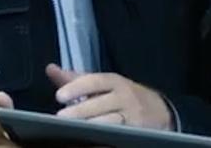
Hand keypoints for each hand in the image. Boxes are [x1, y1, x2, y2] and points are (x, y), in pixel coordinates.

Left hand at [47, 64, 174, 130]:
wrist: (160, 111)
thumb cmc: (123, 96)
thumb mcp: (104, 84)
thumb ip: (76, 80)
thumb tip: (50, 69)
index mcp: (114, 82)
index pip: (94, 81)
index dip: (77, 88)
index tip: (59, 96)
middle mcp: (125, 97)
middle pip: (100, 104)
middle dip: (80, 111)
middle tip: (60, 118)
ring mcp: (132, 116)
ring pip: (111, 122)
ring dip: (92, 126)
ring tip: (73, 131)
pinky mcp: (137, 132)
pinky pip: (120, 135)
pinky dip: (107, 137)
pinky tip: (92, 140)